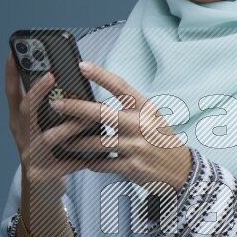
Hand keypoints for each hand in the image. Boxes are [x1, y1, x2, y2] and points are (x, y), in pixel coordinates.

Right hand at [5, 52, 93, 197]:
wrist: (44, 189)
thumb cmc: (50, 151)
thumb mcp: (45, 127)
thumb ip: (52, 108)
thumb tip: (69, 81)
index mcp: (21, 122)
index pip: (12, 94)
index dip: (11, 74)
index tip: (14, 53)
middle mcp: (21, 136)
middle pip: (25, 111)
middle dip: (37, 93)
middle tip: (51, 76)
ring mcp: (29, 156)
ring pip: (47, 138)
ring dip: (69, 127)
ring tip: (87, 120)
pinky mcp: (41, 174)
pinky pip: (64, 164)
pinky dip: (79, 158)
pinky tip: (93, 155)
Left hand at [45, 60, 192, 192]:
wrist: (180, 169)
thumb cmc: (159, 139)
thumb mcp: (151, 117)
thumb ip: (128, 108)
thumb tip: (95, 100)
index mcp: (146, 108)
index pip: (121, 86)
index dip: (100, 75)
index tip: (81, 66)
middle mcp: (141, 125)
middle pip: (102, 113)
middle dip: (76, 108)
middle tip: (57, 104)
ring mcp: (136, 147)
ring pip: (97, 142)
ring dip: (76, 142)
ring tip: (62, 140)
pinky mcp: (132, 167)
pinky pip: (103, 163)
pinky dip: (91, 162)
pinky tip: (85, 160)